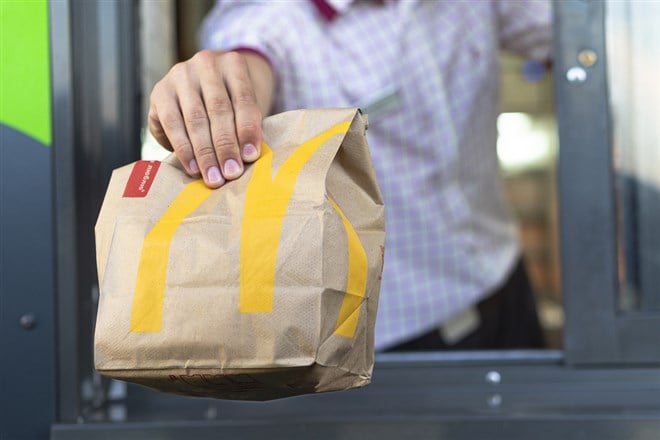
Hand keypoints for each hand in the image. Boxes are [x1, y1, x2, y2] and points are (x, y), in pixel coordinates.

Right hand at [148, 50, 273, 187]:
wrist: (201, 86)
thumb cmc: (230, 103)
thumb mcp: (243, 107)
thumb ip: (247, 126)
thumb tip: (247, 158)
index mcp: (234, 64)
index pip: (244, 99)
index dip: (247, 130)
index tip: (250, 157)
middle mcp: (206, 64)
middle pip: (218, 110)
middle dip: (225, 146)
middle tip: (231, 173)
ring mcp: (180, 75)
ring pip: (195, 119)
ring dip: (205, 153)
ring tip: (213, 177)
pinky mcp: (160, 91)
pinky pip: (172, 124)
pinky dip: (183, 149)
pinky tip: (193, 168)